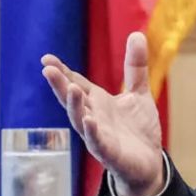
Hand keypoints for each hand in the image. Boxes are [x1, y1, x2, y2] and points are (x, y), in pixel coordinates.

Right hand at [41, 31, 164, 195]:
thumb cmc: (138, 128)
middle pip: (73, 100)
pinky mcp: (109, 153)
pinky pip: (97, 142)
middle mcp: (93, 117)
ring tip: (71, 89)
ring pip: (80, 120)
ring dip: (75, 105)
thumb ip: (135, 67)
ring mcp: (99, 136)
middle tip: (47, 69)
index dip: (63, 72)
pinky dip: (92, 132)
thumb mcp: (139, 92)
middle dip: (60, 85)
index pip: (77, 84)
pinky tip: (89, 120)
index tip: (47, 58)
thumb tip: (137, 33)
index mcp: (98, 102)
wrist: (149, 162)